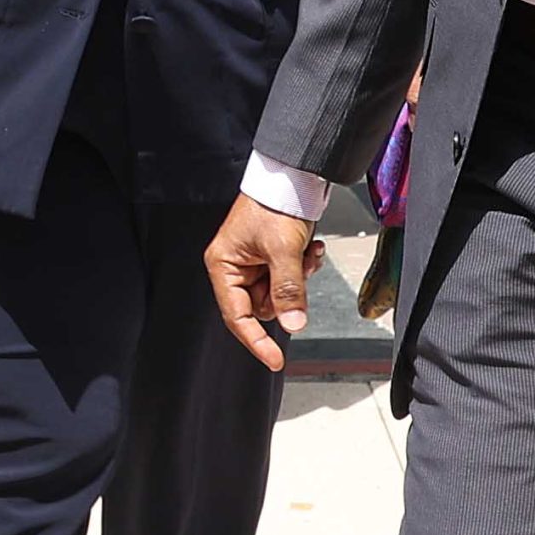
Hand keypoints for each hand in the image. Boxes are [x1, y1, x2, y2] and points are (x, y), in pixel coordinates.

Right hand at [205, 193, 325, 373]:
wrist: (292, 174)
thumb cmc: (275, 203)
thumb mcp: (283, 250)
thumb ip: (287, 289)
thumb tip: (293, 324)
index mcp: (223, 265)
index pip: (237, 316)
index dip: (256, 340)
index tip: (274, 360)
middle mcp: (235, 266)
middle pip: (262, 306)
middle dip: (287, 292)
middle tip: (299, 269)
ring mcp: (254, 262)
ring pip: (280, 293)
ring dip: (299, 277)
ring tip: (307, 251)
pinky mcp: (272, 256)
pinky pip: (289, 278)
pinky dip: (303, 266)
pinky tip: (310, 247)